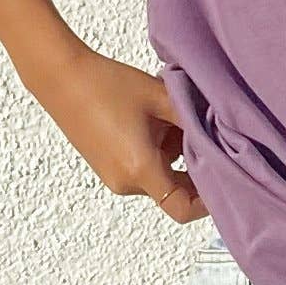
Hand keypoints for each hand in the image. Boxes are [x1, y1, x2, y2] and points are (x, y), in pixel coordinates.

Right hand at [22, 45, 208, 223]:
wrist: (60, 76)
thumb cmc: (108, 84)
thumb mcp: (161, 97)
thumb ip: (194, 118)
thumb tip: (223, 131)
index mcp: (141, 169)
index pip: (183, 208)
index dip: (208, 202)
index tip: (225, 179)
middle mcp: (126, 182)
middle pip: (175, 190)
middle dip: (194, 166)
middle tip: (206, 135)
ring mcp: (114, 176)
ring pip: (160, 176)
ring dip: (175, 154)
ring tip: (174, 117)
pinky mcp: (107, 165)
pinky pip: (143, 167)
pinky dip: (158, 151)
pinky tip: (156, 118)